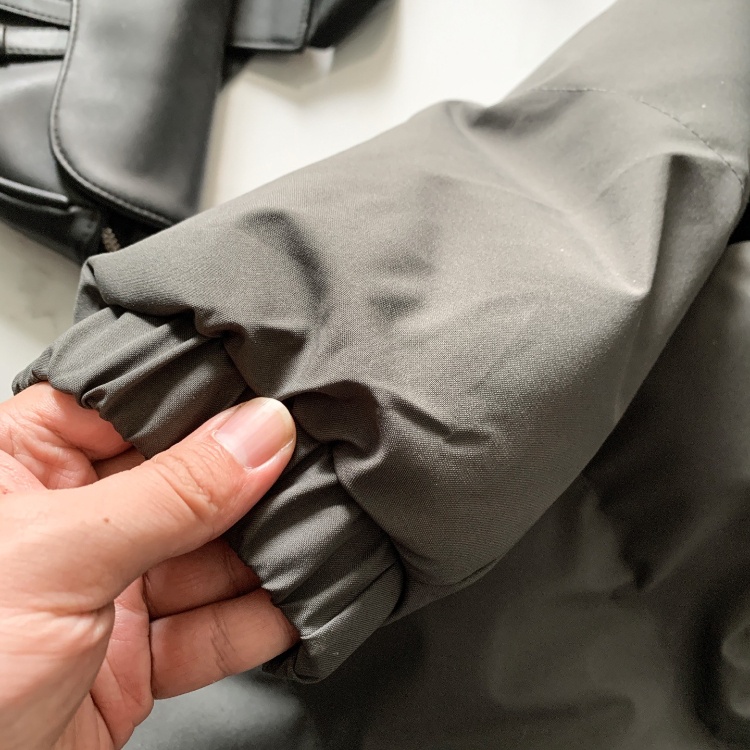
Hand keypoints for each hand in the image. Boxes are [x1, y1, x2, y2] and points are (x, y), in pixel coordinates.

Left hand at [0, 384, 297, 749]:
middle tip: (312, 465)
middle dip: (249, 481)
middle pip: (181, 483)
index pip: (125, 407)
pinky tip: (293, 604)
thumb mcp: (58, 558)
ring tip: (321, 532)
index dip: (198, 397)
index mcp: (22, 471)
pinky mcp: (132, 661)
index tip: (266, 392)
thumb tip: (256, 436)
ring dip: (265, 554)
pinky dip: (256, 622)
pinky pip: (208, 631)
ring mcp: (104, 594)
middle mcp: (68, 526)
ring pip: (207, 558)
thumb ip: (169, 495)